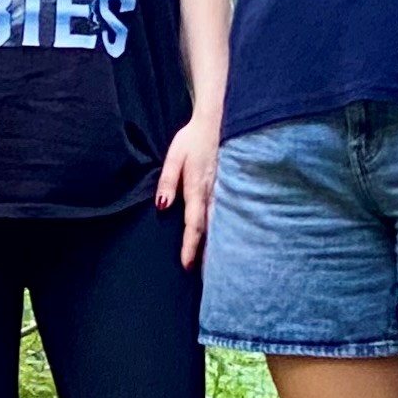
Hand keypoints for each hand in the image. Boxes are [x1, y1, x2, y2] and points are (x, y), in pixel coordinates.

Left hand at [157, 110, 221, 267]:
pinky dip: (231, 229)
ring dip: (221, 246)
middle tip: (208, 279)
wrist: (221, 119)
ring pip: (224, 225)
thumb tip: (162, 206)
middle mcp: (215, 194)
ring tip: (220, 268)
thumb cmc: (194, 138)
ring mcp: (228, 191)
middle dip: (208, 254)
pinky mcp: (234, 187)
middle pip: (212, 231)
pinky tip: (233, 242)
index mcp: (198, 189)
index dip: (191, 247)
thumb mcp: (175, 156)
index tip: (187, 266)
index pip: (194, 225)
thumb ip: (168, 181)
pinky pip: (232, 213)